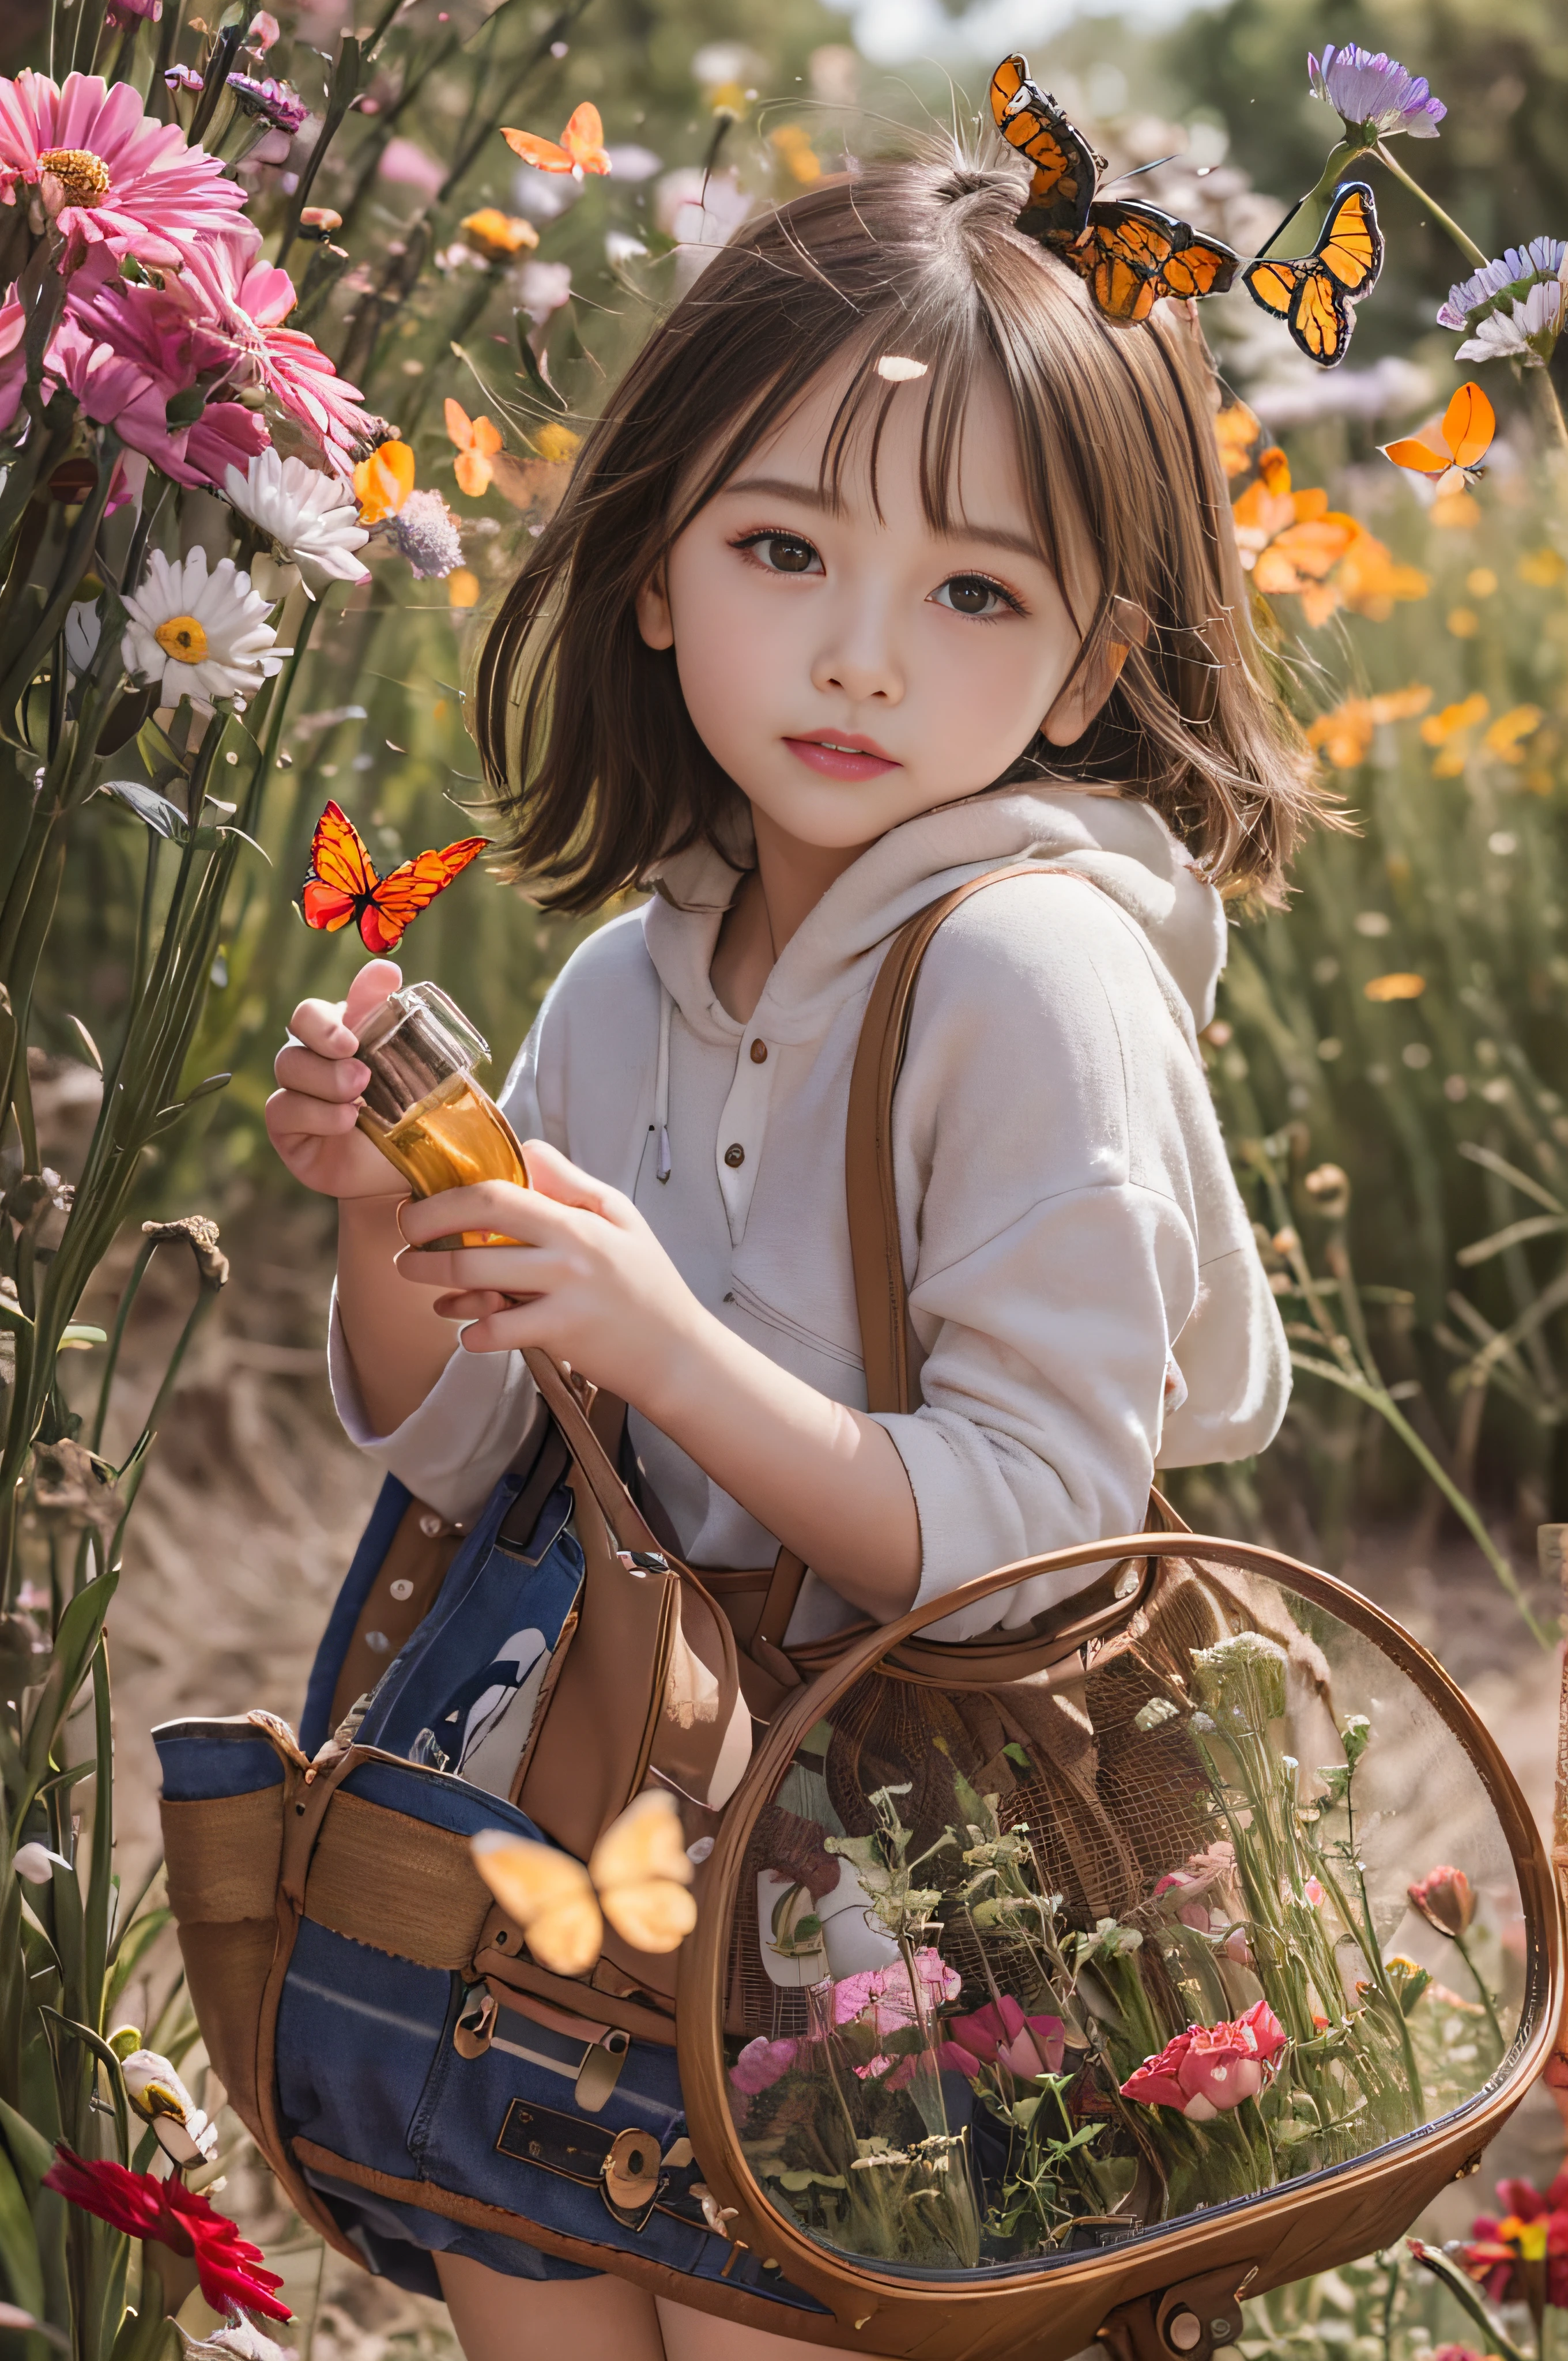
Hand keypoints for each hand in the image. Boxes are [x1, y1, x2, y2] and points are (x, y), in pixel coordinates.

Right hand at [265, 958, 408, 1199]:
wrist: (416, 1165)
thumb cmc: (413, 1107)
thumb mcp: (408, 1061)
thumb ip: (387, 1017)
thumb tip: (384, 967)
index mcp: (338, 1037)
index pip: (311, 1013)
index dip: (325, 1019)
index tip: (354, 1035)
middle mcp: (312, 1061)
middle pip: (295, 1034)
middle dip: (326, 1046)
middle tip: (362, 1072)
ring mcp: (296, 1095)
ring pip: (288, 1069)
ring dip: (325, 1082)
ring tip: (359, 1102)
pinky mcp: (289, 1131)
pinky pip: (282, 1111)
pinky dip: (315, 1114)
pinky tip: (347, 1122)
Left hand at [394, 1139, 705, 1414]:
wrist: (677, 1351)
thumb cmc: (646, 1282)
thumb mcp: (620, 1218)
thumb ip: (570, 1183)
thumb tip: (526, 1150)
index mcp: (575, 1220)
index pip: (495, 1194)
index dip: (444, 1200)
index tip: (420, 1208)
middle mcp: (566, 1254)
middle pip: (474, 1238)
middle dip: (424, 1240)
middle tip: (404, 1246)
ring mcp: (562, 1296)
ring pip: (477, 1283)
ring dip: (434, 1284)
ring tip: (421, 1284)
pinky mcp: (561, 1335)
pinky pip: (498, 1332)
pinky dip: (472, 1333)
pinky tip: (466, 1331)